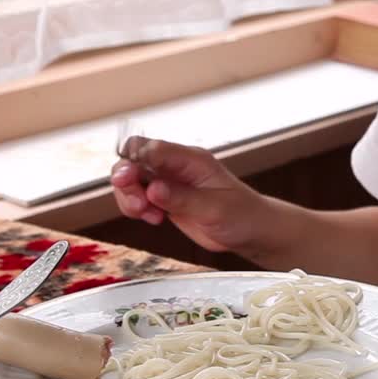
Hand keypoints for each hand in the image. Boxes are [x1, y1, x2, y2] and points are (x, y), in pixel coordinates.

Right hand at [111, 136, 265, 253]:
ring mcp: (170, 182)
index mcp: (191, 159)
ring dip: (130, 197)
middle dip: (126, 180)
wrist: (251, 230)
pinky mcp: (166, 199)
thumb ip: (182, 198)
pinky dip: (137, 208)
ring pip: (133, 180)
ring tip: (147, 214)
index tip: (130, 179)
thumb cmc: (241, 214)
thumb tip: (153, 188)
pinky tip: (154, 219)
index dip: (134, 160)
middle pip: (135, 160)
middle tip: (137, 203)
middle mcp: (177, 167)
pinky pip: (139, 197)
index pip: (153, 147)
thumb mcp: (214, 208)